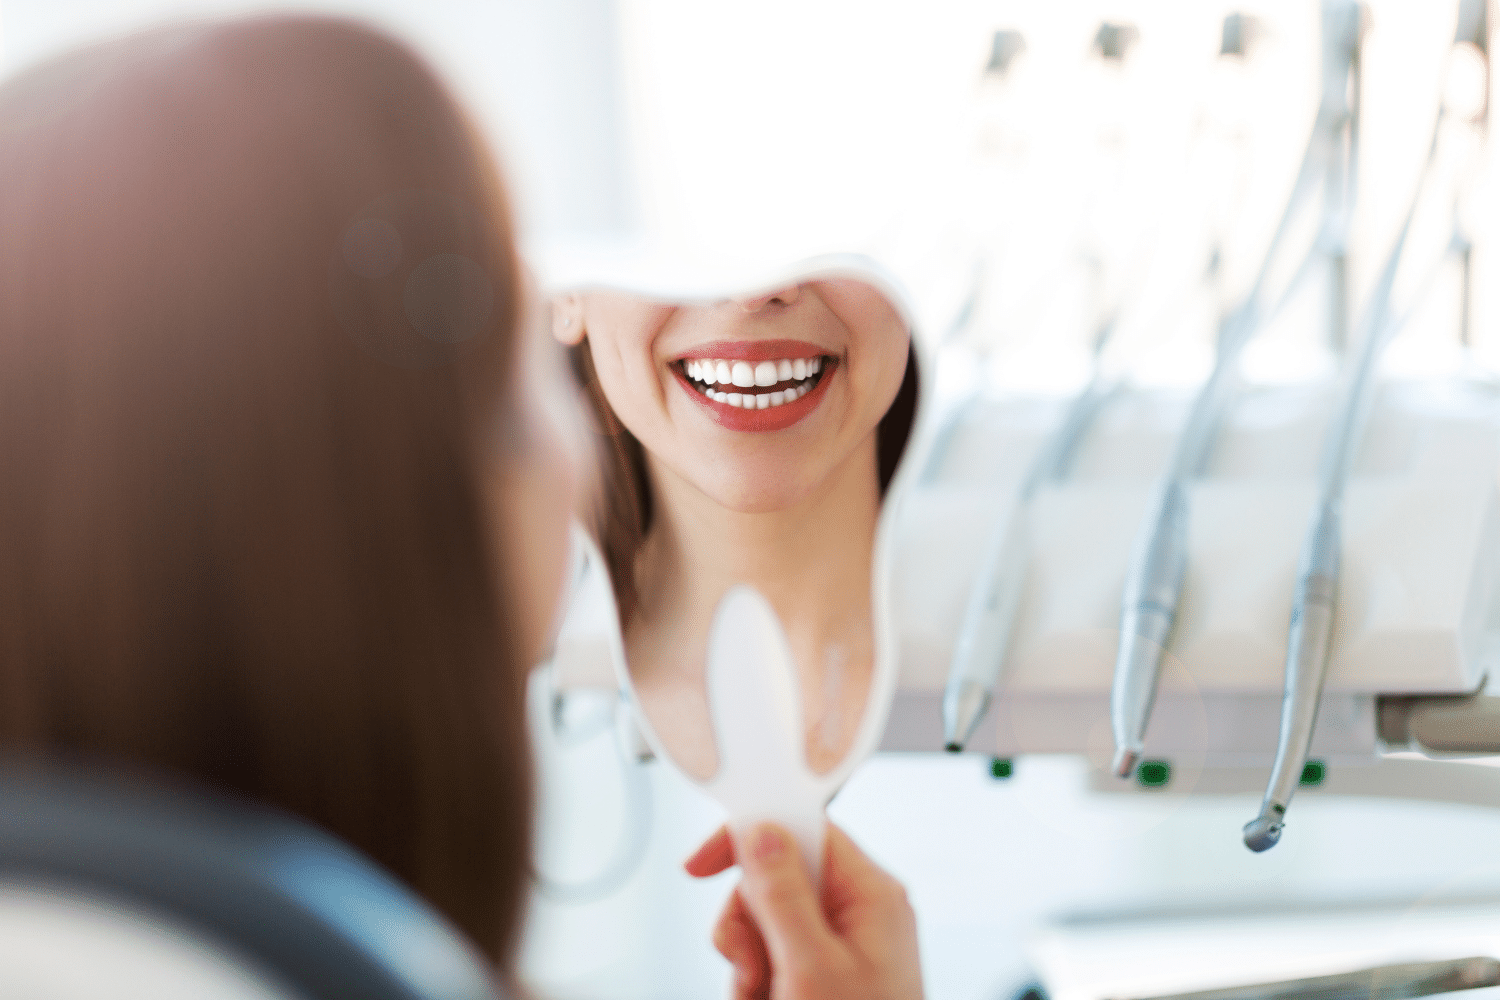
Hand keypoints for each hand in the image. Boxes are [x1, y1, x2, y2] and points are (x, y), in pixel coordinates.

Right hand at [684, 822, 923, 999]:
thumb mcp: (811, 968)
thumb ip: (783, 896)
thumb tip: (761, 834)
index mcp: (870, 894)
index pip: (805, 829)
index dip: (752, 835)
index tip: (704, 864)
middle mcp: (859, 911)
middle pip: (775, 878)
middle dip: (747, 923)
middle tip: (751, 966)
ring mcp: (843, 944)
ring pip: (765, 920)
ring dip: (748, 961)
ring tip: (764, 996)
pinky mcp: (826, 972)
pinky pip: (771, 955)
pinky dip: (758, 982)